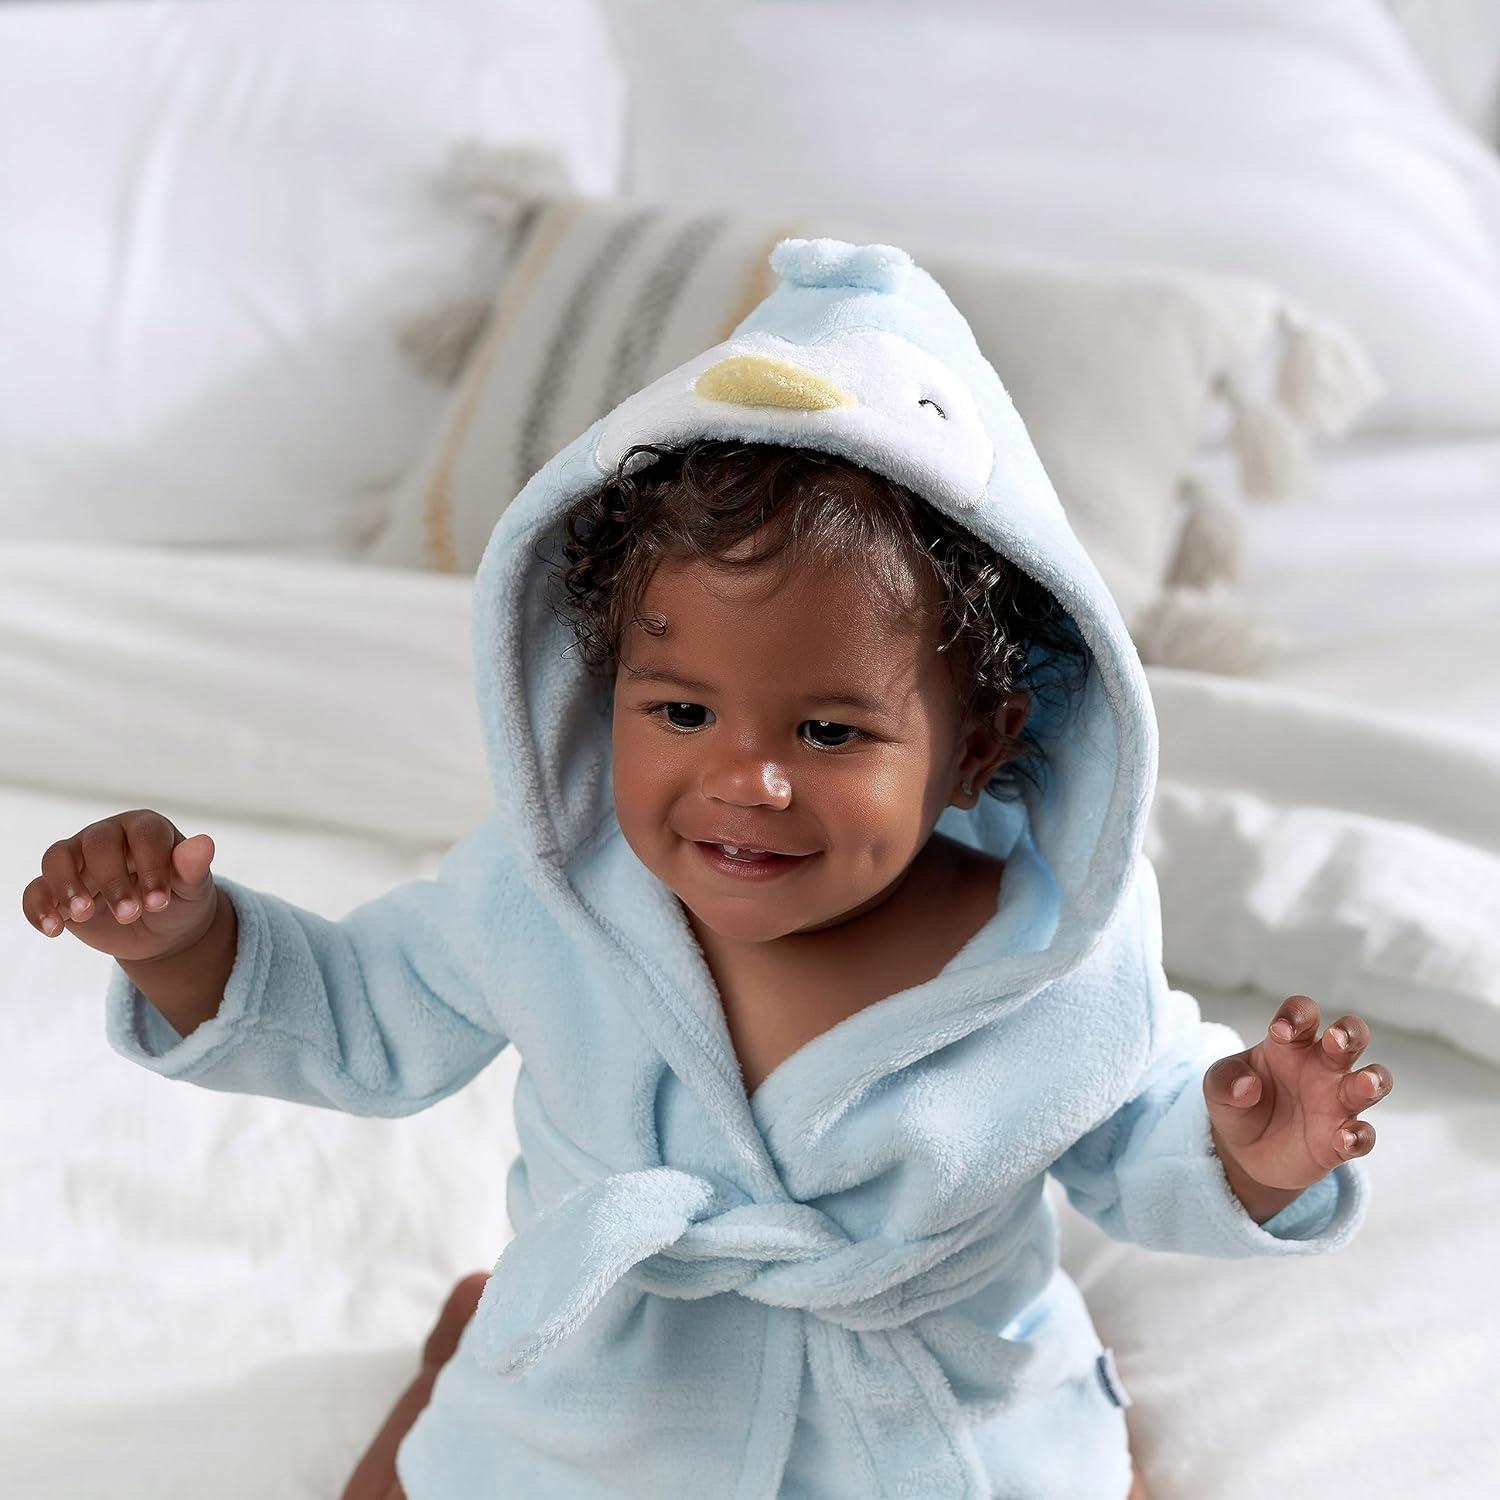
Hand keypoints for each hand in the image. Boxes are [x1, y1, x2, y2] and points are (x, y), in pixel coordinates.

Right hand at [22, 810, 220, 965]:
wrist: (163, 931)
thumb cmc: (181, 899)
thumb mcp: (192, 888)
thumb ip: (193, 868)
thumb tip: (204, 845)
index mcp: (146, 829)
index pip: (144, 834)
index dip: (151, 865)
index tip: (159, 902)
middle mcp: (109, 836)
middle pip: (97, 843)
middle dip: (112, 880)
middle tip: (129, 914)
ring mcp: (79, 860)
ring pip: (57, 857)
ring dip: (66, 887)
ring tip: (82, 915)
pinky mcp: (58, 888)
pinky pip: (36, 889)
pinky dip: (40, 908)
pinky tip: (54, 929)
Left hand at [1203, 994, 1393, 1195]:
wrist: (1243, 1152)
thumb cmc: (1236, 1102)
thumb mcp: (1217, 1086)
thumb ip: (1225, 1079)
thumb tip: (1246, 1086)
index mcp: (1291, 1044)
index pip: (1304, 1014)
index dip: (1296, 1015)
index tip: (1279, 1031)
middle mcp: (1322, 1067)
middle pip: (1352, 1035)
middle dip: (1350, 1033)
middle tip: (1336, 1041)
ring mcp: (1337, 1103)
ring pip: (1373, 1081)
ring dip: (1373, 1080)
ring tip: (1363, 1083)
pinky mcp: (1342, 1140)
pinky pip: (1363, 1136)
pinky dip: (1359, 1136)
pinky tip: (1344, 1138)